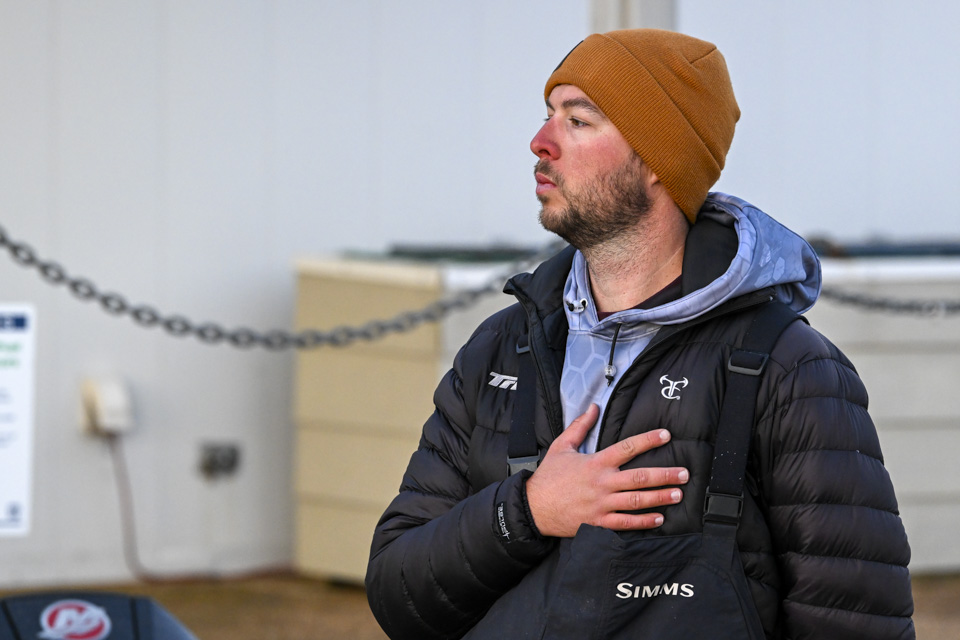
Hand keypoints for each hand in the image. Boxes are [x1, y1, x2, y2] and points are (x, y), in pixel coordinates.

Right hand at [525, 404, 688, 537]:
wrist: (533, 507)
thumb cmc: (549, 476)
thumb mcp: (561, 446)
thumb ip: (579, 426)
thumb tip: (593, 407)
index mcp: (595, 462)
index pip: (627, 447)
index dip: (649, 440)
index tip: (666, 435)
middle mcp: (602, 483)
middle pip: (639, 477)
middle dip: (664, 475)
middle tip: (684, 473)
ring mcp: (601, 504)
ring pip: (636, 501)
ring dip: (659, 497)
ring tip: (677, 494)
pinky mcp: (598, 522)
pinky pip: (625, 523)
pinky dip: (643, 522)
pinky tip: (659, 519)